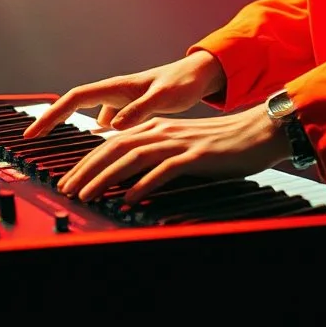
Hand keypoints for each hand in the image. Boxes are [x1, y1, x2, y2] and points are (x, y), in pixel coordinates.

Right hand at [22, 52, 224, 138]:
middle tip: (32, 140)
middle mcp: (116, 92)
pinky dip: (99, 136)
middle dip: (52, 121)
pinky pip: (108, 123)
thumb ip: (140, 110)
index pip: (75, 98)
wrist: (201, 74)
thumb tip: (112, 126)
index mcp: (117, 87)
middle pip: (75, 105)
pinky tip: (102, 153)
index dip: (52, 114)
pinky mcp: (132, 109)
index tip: (34, 131)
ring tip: (65, 153)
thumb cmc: (184, 82)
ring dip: (76, 130)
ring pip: (90, 116)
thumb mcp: (164, 96)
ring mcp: (122, 100)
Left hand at [55, 104, 289, 204]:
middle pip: (115, 147)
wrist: (259, 132)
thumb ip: (157, 157)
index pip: (112, 143)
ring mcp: (180, 142)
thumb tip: (130, 180)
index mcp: (157, 127)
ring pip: (132, 157)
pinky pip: (164, 170)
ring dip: (106, 178)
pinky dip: (144, 184)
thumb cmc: (222, 145)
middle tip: (66, 190)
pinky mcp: (197, 156)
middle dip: (86, 169)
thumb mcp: (182, 147)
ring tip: (87, 196)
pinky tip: (130, 199)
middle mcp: (164, 131)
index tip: (69, 181)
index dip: (87, 162)